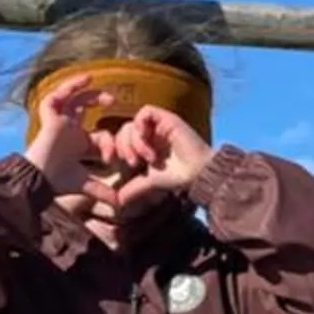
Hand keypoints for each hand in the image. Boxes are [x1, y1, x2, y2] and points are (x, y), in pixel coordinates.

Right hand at [24, 72, 102, 193]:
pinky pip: (56, 97)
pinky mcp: (50, 118)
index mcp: (78, 143)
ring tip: (92, 79)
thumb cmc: (58, 181)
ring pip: (69, 98)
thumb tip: (120, 204)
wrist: (39, 180)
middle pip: (83, 107)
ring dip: (81, 88)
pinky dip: (68, 87)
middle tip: (112, 99)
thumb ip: (102, 191)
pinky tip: (82, 80)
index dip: (109, 143)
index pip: (99, 135)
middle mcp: (69, 130)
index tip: (112, 156)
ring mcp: (59, 122)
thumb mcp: (85, 184)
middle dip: (96, 100)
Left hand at [101, 106, 214, 220]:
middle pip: (123, 131)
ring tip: (148, 157)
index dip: (114, 149)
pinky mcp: (167, 119)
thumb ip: (133, 188)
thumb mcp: (150, 183)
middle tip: (133, 163)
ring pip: (132, 123)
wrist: (198, 173)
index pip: (119, 140)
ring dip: (134, 141)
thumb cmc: (178, 177)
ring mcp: (157, 126)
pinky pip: (146, 111)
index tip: (117, 163)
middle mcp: (149, 134)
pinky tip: (144, 137)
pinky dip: (140, 122)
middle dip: (123, 147)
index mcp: (143, 146)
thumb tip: (117, 202)